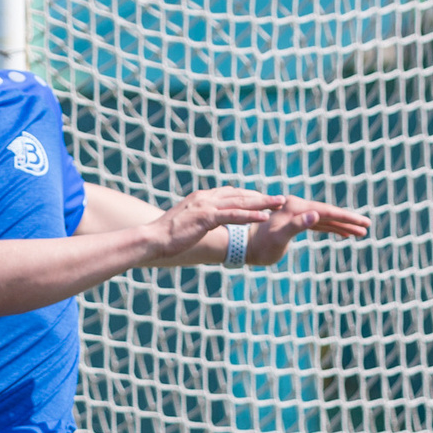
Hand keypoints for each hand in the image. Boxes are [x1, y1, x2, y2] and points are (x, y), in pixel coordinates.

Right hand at [158, 187, 288, 255]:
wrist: (153, 239)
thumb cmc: (167, 236)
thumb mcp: (186, 223)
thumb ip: (199, 219)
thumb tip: (204, 225)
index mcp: (201, 197)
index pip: (230, 193)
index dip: (249, 196)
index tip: (264, 199)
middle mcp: (205, 197)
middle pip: (239, 194)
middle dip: (261, 197)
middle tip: (280, 198)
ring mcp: (206, 206)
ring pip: (240, 202)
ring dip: (262, 203)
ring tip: (279, 204)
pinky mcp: (206, 217)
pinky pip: (233, 215)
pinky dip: (250, 215)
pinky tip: (265, 217)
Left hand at [243, 194, 370, 265]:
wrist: (245, 246)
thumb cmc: (261, 246)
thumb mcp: (279, 237)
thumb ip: (297, 225)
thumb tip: (316, 215)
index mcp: (296, 207)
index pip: (327, 211)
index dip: (346, 217)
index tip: (363, 223)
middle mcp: (298, 207)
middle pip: (329, 213)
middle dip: (349, 220)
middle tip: (367, 227)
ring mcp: (297, 214)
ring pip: (326, 219)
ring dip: (343, 226)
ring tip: (361, 234)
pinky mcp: (296, 223)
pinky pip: (319, 225)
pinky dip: (332, 229)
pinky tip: (343, 235)